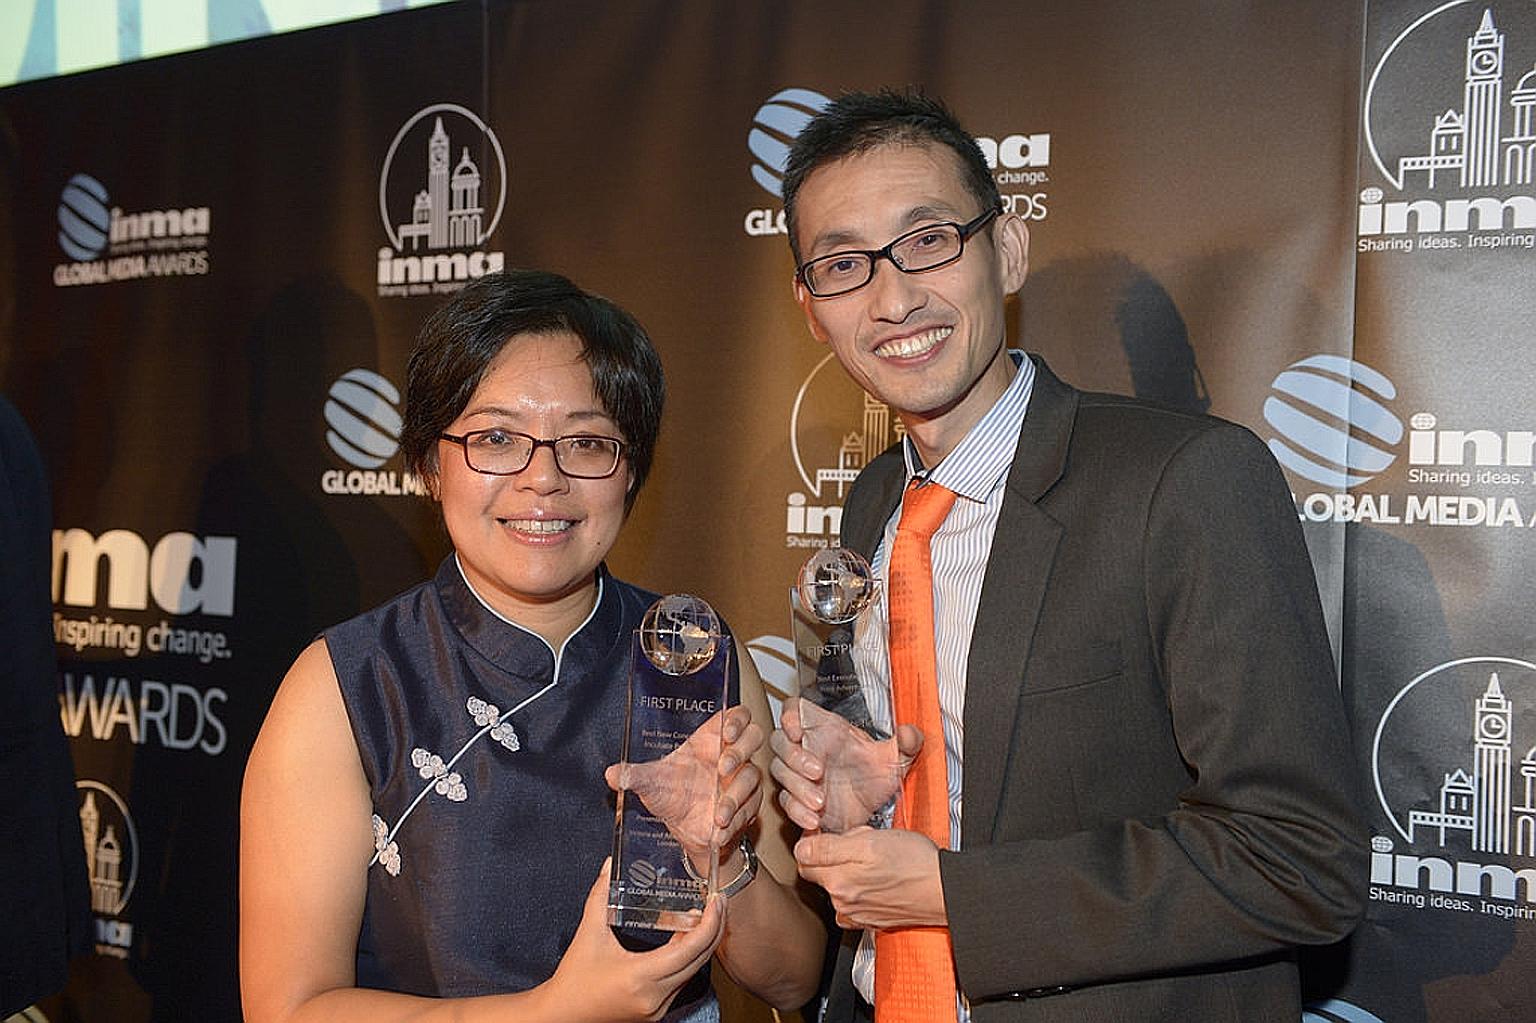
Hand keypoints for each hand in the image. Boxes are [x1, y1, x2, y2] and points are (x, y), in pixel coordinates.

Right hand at [548, 859, 726, 1021]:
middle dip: (714, 929)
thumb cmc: (573, 977)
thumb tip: (610, 865)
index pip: (691, 949)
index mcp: (642, 977)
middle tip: (718, 902)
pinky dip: (688, 959)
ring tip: (705, 916)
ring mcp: (658, 1009)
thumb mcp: (588, 933)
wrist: (561, 1015)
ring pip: (692, 972)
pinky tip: (685, 939)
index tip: (716, 900)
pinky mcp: (656, 1013)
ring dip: (702, 945)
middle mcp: (656, 997)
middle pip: (700, 960)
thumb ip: (600, 896)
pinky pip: (681, 982)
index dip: (710, 923)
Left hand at [606, 705, 763, 859]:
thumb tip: (611, 774)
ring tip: (718, 815)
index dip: (737, 719)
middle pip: (754, 737)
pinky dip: (737, 819)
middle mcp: (730, 755)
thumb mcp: (652, 785)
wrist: (685, 832)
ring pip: (752, 776)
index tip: (727, 732)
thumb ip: (635, 776)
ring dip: (736, 796)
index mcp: (709, 740)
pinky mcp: (749, 804)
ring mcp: (742, 779)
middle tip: (722, 768)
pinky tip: (721, 830)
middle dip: (740, 752)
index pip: (736, 715)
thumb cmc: (672, 797)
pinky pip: (752, 807)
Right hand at [770, 698, 922, 832]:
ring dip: (796, 786)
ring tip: (819, 801)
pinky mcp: (799, 801)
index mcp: (827, 730)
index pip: (796, 710)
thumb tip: (910, 732)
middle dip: (794, 756)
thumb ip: (907, 744)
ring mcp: (800, 776)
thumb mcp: (896, 759)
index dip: (790, 716)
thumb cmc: (877, 776)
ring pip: (780, 772)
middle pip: (781, 741)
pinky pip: (785, 801)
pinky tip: (812, 819)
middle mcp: (808, 749)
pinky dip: (796, 810)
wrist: (874, 811)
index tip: (796, 729)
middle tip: (817, 772)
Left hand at [793, 827, 946, 929]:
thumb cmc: (915, 862)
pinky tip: (875, 882)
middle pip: (819, 874)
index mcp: (838, 881)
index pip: (803, 859)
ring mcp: (858, 915)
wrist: (946, 891)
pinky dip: (858, 893)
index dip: (813, 841)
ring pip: (837, 888)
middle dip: (830, 858)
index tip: (827, 833)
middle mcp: (843, 903)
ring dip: (845, 875)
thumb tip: (802, 848)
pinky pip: (853, 904)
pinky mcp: (872, 921)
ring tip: (870, 863)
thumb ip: (830, 848)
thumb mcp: (869, 841)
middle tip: (856, 846)